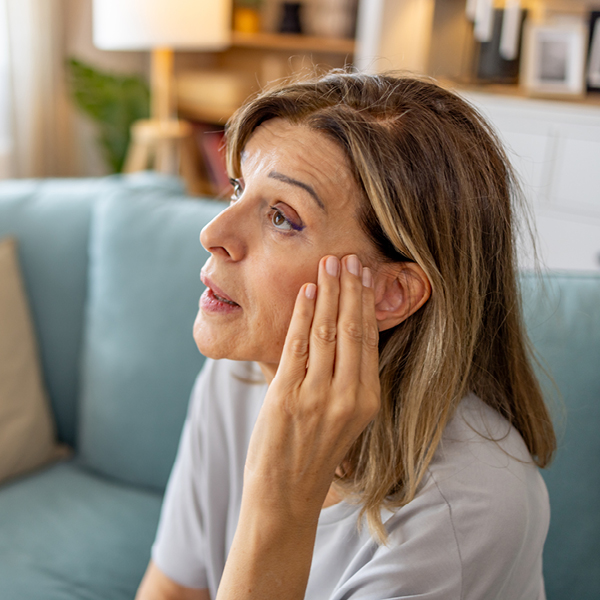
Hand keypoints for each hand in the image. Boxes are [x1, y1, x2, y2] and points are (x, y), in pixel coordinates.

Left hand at [243, 254, 380, 519]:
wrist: (286, 494)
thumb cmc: (314, 453)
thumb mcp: (344, 419)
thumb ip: (346, 379)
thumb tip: (343, 333)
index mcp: (366, 400)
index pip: (368, 340)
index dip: (366, 303)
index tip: (366, 275)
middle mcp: (347, 396)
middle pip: (351, 329)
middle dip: (350, 289)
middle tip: (349, 258)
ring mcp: (317, 395)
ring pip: (325, 331)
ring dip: (327, 294)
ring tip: (329, 265)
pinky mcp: (288, 396)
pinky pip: (297, 345)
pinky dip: (301, 315)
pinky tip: (306, 292)